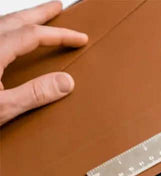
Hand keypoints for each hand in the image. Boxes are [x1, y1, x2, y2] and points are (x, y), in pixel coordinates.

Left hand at [0, 1, 87, 125]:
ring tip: (37, 19)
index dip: (59, 34)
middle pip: (16, 19)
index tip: (79, 37)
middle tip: (59, 7)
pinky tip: (7, 38)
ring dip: (23, 18)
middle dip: (40, 13)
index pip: (33, 35)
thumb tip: (66, 81)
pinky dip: (6, 30)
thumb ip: (35, 93)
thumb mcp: (2, 108)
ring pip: (1, 23)